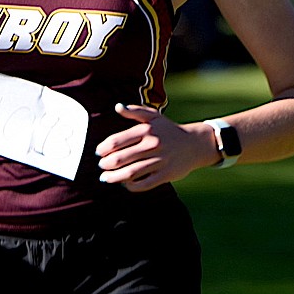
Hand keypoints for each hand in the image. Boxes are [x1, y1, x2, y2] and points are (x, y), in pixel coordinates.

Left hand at [95, 103, 212, 191]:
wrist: (195, 144)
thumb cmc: (169, 130)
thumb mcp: (154, 116)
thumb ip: (135, 111)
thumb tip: (117, 107)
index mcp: (146, 130)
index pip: (117, 141)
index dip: (104, 148)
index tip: (99, 152)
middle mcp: (152, 145)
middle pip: (121, 158)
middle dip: (106, 164)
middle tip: (101, 166)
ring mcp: (160, 161)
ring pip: (131, 172)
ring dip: (114, 177)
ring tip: (105, 178)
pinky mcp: (166, 175)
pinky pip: (145, 183)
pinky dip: (132, 186)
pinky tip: (125, 184)